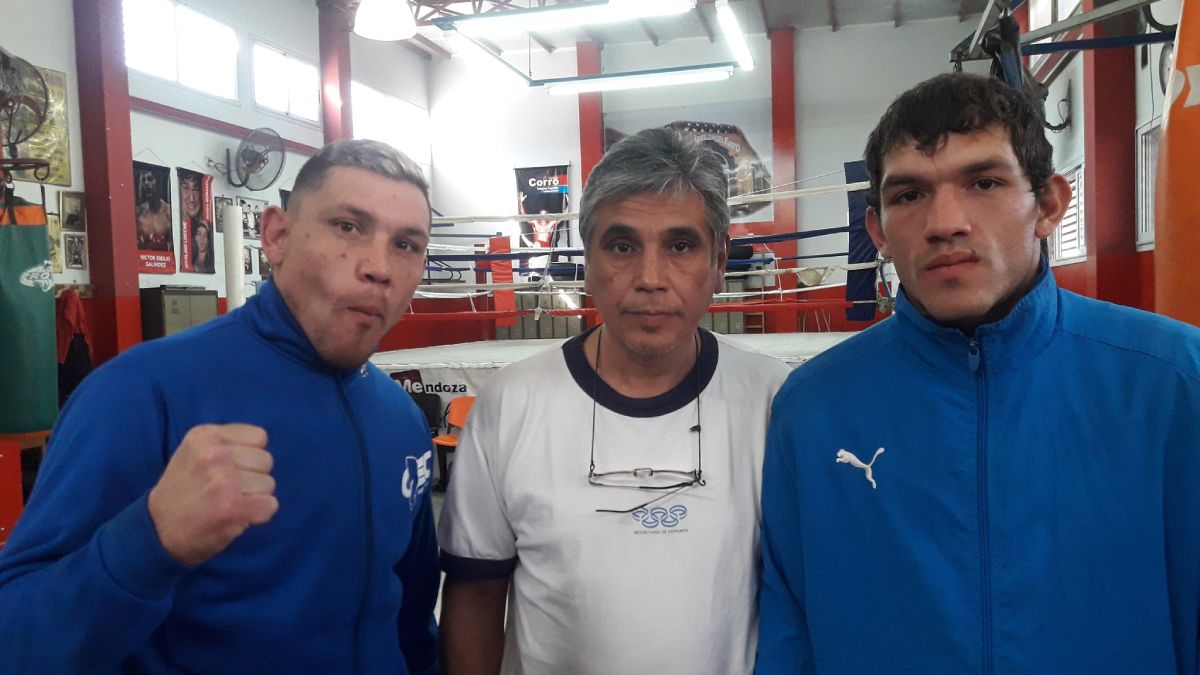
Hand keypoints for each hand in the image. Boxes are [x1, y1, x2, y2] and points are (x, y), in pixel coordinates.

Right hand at [148, 424, 277, 565]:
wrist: (158, 530)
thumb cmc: (182, 490)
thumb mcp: (194, 452)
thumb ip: (226, 444)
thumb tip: (261, 448)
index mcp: (205, 436)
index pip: (259, 437)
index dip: (250, 456)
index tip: (231, 469)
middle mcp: (214, 454)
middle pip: (266, 460)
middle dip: (254, 476)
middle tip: (229, 490)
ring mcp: (224, 480)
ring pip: (269, 484)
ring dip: (256, 497)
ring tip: (229, 503)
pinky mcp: (233, 507)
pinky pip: (271, 505)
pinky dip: (260, 514)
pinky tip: (238, 516)